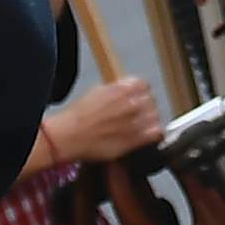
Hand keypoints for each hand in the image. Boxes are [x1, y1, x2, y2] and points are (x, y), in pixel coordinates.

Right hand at [35, 78, 165, 175]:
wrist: (69, 136)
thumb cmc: (78, 116)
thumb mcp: (98, 91)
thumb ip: (117, 90)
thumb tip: (127, 92)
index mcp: (123, 88)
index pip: (144, 86)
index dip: (140, 93)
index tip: (137, 99)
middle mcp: (132, 103)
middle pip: (151, 101)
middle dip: (145, 107)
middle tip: (136, 114)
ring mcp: (135, 121)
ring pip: (155, 116)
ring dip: (150, 120)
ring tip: (141, 125)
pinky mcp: (135, 139)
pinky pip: (156, 133)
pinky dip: (154, 133)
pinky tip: (147, 135)